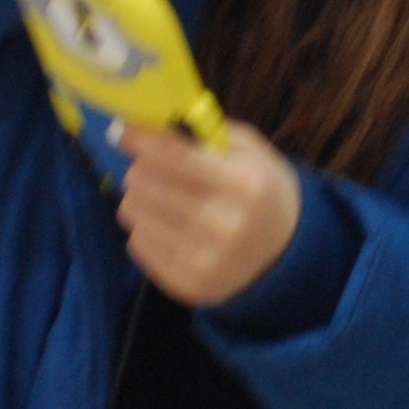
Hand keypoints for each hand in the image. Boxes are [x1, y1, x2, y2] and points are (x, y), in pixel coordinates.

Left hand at [114, 119, 303, 307]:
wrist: (285, 252)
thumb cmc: (261, 190)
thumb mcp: (250, 151)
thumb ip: (204, 133)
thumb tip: (148, 124)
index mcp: (244, 184)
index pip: (175, 157)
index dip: (142, 140)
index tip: (123, 130)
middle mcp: (224, 224)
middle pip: (147, 184)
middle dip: (140, 168)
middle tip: (149, 166)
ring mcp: (204, 259)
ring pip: (134, 213)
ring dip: (139, 197)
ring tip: (158, 195)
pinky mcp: (187, 284)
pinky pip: (137, 243)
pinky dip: (145, 227)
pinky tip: (166, 225)